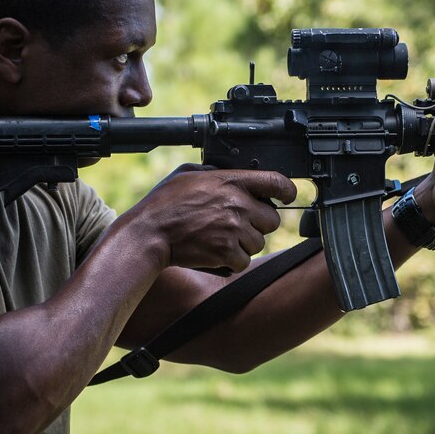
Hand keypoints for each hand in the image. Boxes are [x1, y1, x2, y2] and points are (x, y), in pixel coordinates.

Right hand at [124, 164, 296, 271]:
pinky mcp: (227, 252)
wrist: (148, 234)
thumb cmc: (164, 204)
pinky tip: (217, 252)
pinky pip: (244, 260)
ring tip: (222, 238)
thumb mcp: (189, 173)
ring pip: (259, 242)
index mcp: (231, 181)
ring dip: (245, 244)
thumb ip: (215, 172)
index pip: (277, 182)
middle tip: (239, 224)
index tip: (287, 195)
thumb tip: (228, 174)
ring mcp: (234, 229)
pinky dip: (233, 261)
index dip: (287, 190)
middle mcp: (238, 204)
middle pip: (273, 219)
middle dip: (259, 223)